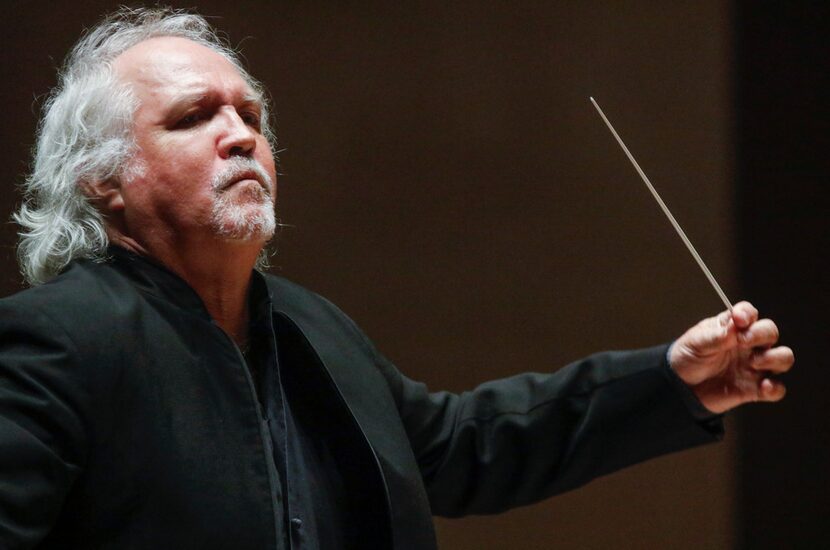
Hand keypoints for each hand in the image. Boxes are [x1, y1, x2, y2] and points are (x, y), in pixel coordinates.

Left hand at [670, 301, 793, 414]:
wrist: (681, 387)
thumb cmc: (688, 357)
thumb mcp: (696, 343)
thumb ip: (716, 336)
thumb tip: (734, 326)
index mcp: (732, 328)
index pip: (748, 313)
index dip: (747, 314)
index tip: (739, 320)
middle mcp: (748, 344)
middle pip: (770, 332)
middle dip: (762, 334)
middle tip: (744, 342)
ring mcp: (754, 366)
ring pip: (783, 357)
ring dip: (775, 358)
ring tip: (754, 363)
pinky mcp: (755, 388)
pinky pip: (777, 388)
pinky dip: (775, 388)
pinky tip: (763, 387)